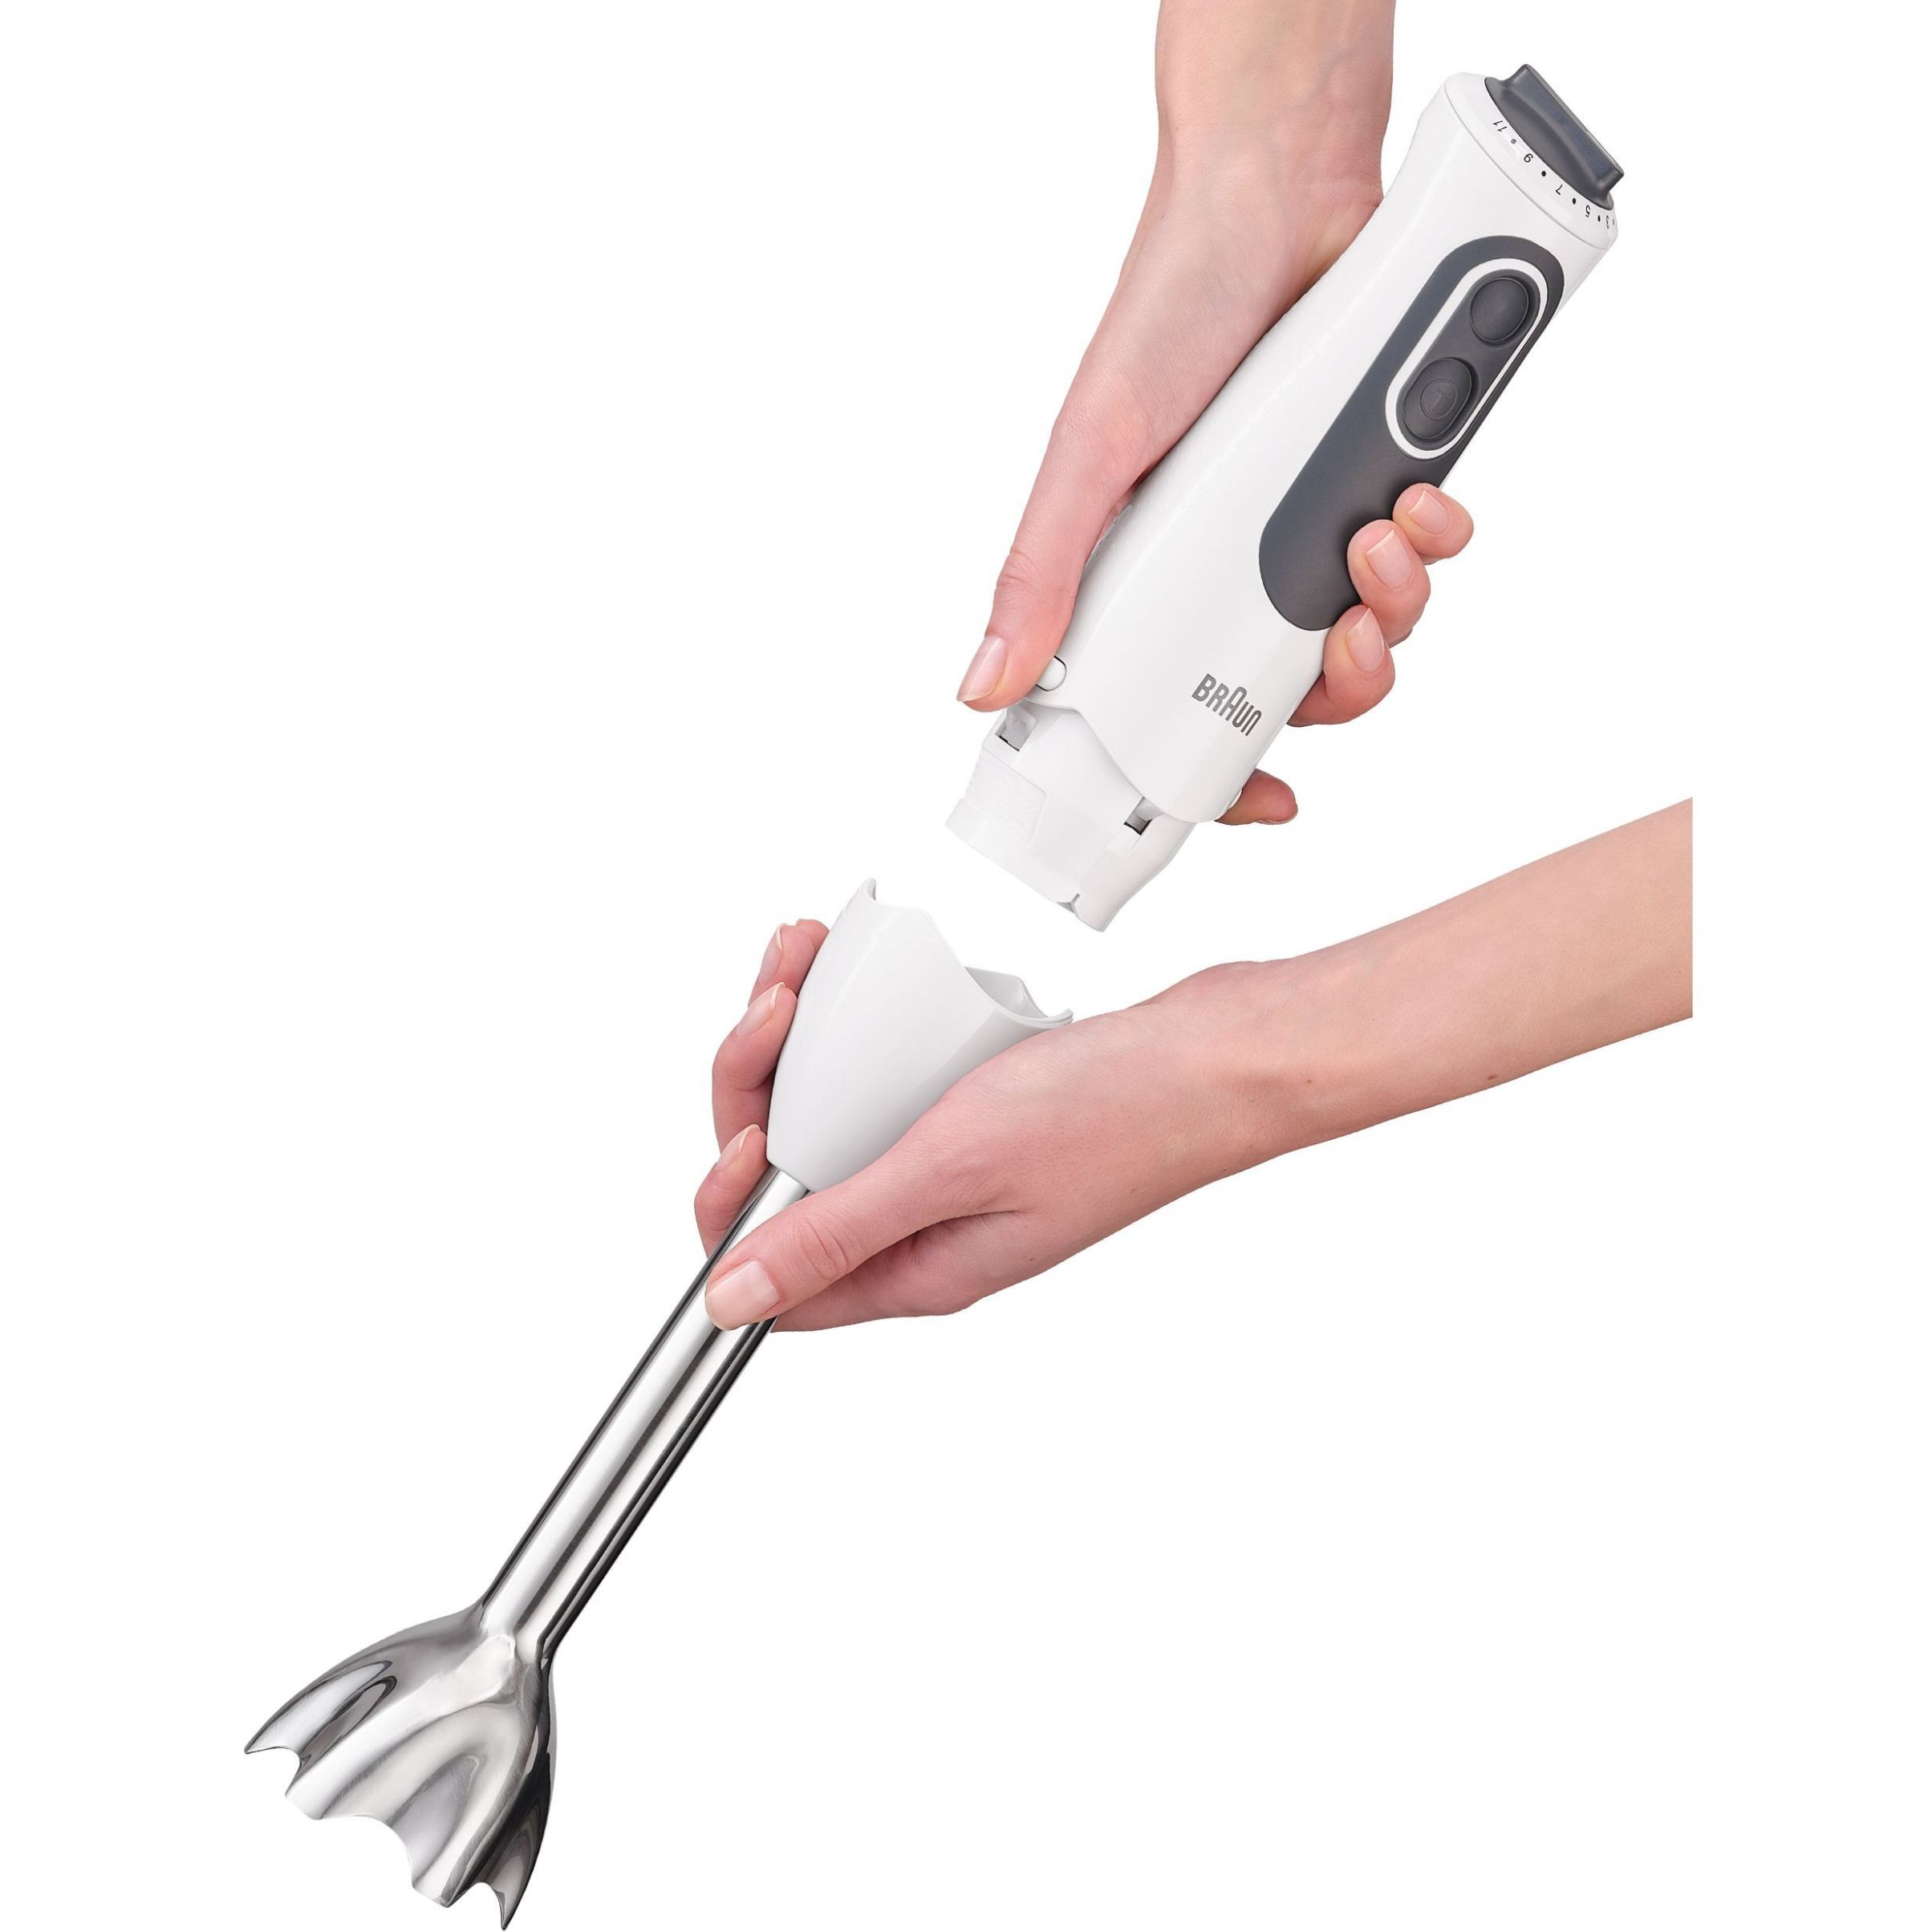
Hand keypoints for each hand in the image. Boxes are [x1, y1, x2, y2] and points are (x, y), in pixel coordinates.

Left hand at [696, 808, 1692, 1330]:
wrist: (1228, 1053)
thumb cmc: (1122, 1115)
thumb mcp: (952, 1168)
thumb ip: (834, 1229)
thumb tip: (732, 1299)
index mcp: (919, 1268)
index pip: (777, 1271)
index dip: (732, 1197)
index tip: (753, 1117)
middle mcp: (928, 1225)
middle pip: (790, 1175)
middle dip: (759, 1085)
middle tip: (779, 1008)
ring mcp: (955, 1163)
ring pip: (830, 1111)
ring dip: (798, 1038)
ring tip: (804, 961)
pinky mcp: (978, 1109)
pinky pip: (882, 1071)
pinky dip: (857, 1017)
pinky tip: (855, 964)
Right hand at [956, 0, 1473, 825]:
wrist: (1280, 191)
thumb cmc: (1168, 308)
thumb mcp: (1090, 456)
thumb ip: (1040, 577)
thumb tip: (980, 688)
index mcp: (1155, 577)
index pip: (1183, 710)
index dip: (1228, 772)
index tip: (1271, 805)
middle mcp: (1235, 560)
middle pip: (1301, 687)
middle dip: (1342, 683)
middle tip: (1343, 642)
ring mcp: (1310, 518)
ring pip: (1372, 626)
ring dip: (1395, 604)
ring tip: (1382, 537)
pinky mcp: (1378, 472)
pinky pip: (1426, 550)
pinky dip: (1436, 540)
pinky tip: (1420, 500)